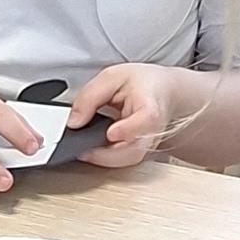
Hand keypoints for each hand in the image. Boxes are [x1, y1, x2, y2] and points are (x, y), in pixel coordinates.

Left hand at [68, 61, 182, 172]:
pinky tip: (93, 152)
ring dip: (105, 160)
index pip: (147, 119)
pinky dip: (107, 159)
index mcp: (150, 104)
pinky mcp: (140, 152)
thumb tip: (74, 122)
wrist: (165, 93)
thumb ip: (91, 97)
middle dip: (108, 155)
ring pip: (129, 160)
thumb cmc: (143, 84)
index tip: (111, 133)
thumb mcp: (112, 78)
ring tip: (84, 153)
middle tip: (84, 152)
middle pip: (136, 149)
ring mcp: (148, 144)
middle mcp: (153, 130)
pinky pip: (124, 161)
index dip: (129, 129)